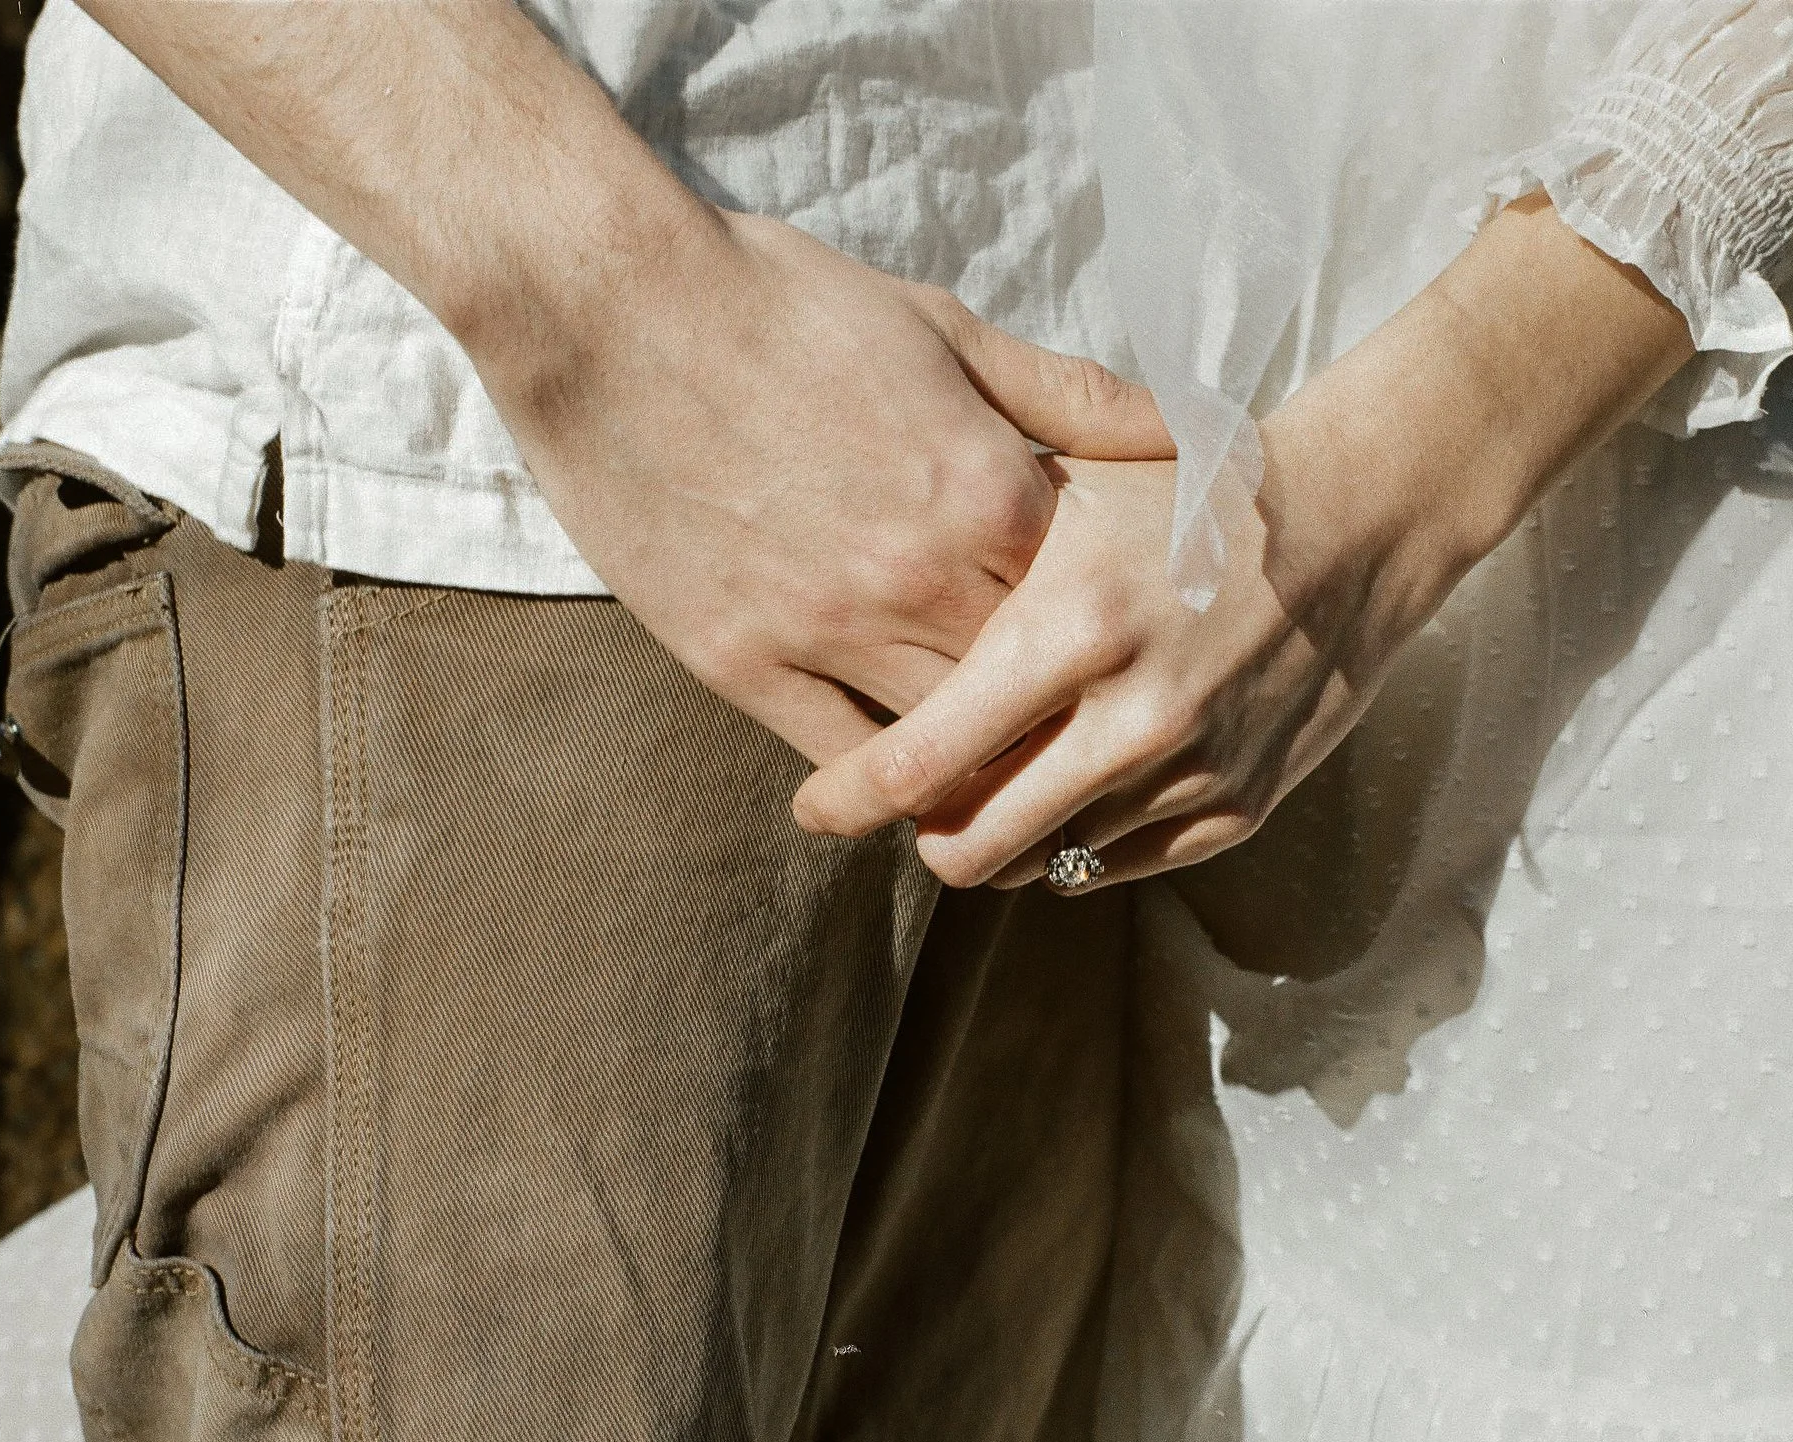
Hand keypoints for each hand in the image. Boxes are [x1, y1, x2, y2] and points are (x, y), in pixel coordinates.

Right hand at [475, 209, 1171, 764]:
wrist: (606, 302)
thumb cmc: (781, 301)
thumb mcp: (943, 328)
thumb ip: (1067, 398)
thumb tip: (1186, 431)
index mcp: (989, 496)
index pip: (1093, 609)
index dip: (1114, 641)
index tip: (1128, 662)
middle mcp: (921, 578)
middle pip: (1033, 697)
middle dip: (1064, 723)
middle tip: (1087, 752)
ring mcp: (828, 629)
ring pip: (944, 746)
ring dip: (982, 768)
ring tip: (1012, 789)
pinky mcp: (741, 660)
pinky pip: (837, 755)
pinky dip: (881, 777)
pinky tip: (905, 784)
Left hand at [791, 197, 1693, 881]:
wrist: (1353, 521)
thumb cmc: (1185, 495)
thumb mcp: (1066, 497)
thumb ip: (967, 577)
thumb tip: (861, 648)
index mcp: (1072, 626)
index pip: (922, 759)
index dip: (851, 797)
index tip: (816, 806)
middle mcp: (1133, 716)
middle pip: (972, 844)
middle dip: (921, 836)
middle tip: (904, 804)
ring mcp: (1190, 772)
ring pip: (1039, 863)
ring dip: (999, 838)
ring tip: (986, 784)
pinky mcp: (1237, 807)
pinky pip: (1113, 867)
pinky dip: (1071, 844)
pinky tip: (1063, 790)